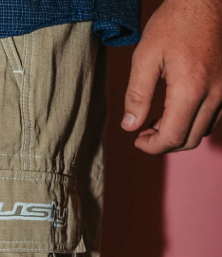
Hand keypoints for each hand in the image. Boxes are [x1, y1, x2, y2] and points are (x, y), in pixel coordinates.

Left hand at [121, 0, 221, 153]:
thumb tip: (129, 126)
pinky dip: (195, 122)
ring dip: (180, 134)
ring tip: (158, 121)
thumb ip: (137, 95)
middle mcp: (214, 95)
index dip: (151, 147)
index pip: (171, 138)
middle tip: (144, 134)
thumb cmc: (176, 22)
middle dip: (164, 144)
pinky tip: (178, 110)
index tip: (137, 141)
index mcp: (190, 90)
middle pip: (189, 140)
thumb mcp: (146, 56)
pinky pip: (214, 117)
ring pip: (203, 131)